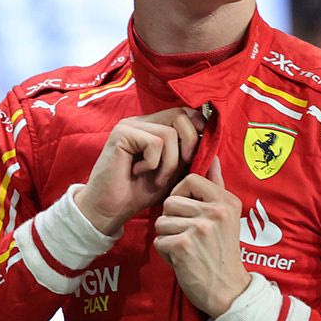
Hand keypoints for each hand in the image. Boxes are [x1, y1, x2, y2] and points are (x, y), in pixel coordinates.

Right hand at [74, 107, 204, 234]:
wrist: (110, 208)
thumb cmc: (139, 192)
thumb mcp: (172, 172)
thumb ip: (188, 155)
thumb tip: (210, 138)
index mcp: (153, 126)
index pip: (185, 112)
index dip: (197, 129)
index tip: (195, 156)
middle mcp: (142, 121)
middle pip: (181, 115)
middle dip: (188, 145)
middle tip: (178, 169)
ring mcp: (130, 125)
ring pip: (169, 134)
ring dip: (169, 163)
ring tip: (156, 178)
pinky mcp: (121, 133)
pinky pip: (154, 143)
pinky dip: (153, 163)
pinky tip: (138, 172)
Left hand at [153, 158, 250, 316]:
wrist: (228, 290)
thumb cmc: (223, 252)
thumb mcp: (227, 216)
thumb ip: (217, 186)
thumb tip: (212, 157)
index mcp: (226, 201)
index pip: (189, 179)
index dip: (180, 194)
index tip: (187, 210)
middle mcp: (215, 212)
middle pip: (170, 202)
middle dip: (172, 220)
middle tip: (187, 236)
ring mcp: (199, 229)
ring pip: (162, 222)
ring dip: (168, 237)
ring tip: (186, 248)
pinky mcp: (183, 246)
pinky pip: (158, 240)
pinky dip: (165, 253)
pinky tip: (181, 259)